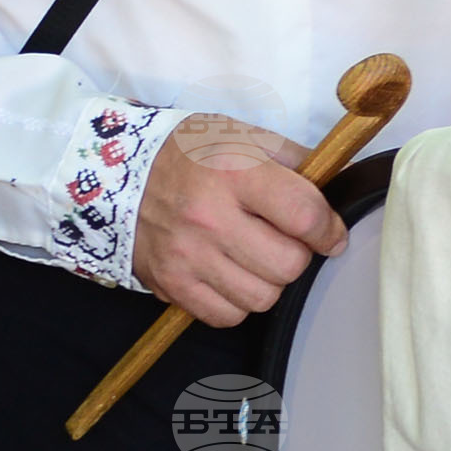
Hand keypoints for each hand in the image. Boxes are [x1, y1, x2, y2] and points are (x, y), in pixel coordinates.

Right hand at [129, 115, 344, 325]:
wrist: (117, 173)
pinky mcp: (171, 284)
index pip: (304, 216)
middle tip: (285, 240)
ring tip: (254, 255)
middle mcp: (209, 217)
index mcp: (234, 172)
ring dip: (269, 280)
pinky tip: (230, 273)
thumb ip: (293, 160)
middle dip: (298, 255)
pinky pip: (227, 316)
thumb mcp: (242, 135)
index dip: (328, 229)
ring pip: (262, 297)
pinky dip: (237, 301)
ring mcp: (187, 256)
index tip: (330, 233)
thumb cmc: (188, 152)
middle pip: (288, 265)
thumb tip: (334, 187)